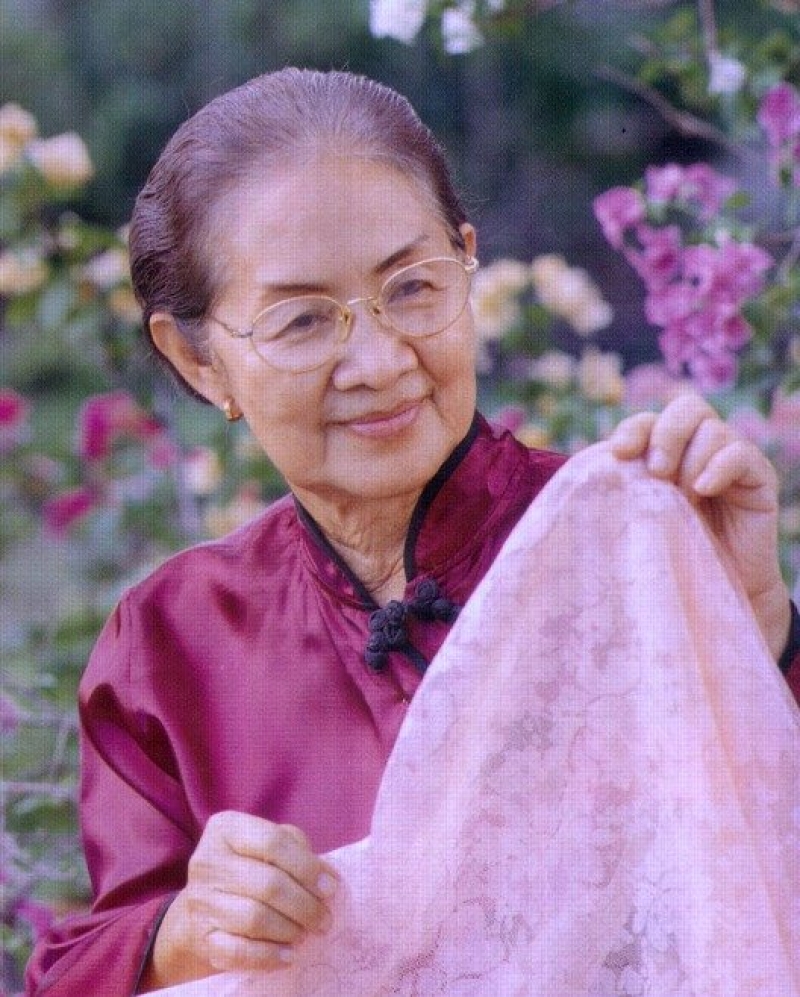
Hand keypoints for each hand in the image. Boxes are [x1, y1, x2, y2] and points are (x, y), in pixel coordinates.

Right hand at [138, 811, 338, 989]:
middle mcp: (207, 862)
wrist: (205, 907)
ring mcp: (200, 901)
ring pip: (255, 919)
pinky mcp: (201, 938)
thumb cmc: (250, 867)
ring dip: (290, 930)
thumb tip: (328, 878)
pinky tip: (289, 955)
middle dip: (305, 905)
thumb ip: (298, 851)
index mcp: (226, 829)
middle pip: (268, 884)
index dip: (308, 867)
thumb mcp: (270, 846)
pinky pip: (240, 951)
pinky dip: (270, 956)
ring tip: (305, 933)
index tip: (331, 887)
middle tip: (324, 919)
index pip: (273, 842)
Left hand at [608, 393, 791, 660]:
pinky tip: (704, 489)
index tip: (618, 454)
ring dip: (691, 458)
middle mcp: (698, 448)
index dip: (633, 429)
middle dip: (667, 434)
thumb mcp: (635, 519)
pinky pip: (741, 453)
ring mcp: (730, 460)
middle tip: (658, 473)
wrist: (708, 597)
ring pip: (713, 429)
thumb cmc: (664, 557)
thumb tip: (595, 468)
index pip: (649, 420)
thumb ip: (620, 490)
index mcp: (664, 453)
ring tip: (684, 496)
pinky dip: (719, 465)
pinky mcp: (757, 479)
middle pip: (686, 408)